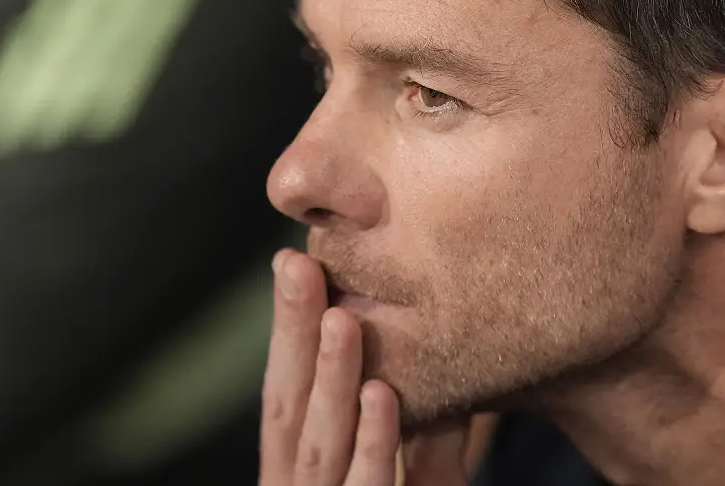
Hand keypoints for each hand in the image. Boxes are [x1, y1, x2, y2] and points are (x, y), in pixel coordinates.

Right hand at [259, 248, 469, 485]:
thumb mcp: (417, 474)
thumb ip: (424, 429)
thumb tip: (438, 346)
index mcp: (299, 464)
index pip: (286, 389)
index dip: (287, 329)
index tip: (291, 260)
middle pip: (290, 407)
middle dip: (295, 335)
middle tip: (300, 266)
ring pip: (321, 444)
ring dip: (331, 378)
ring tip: (341, 320)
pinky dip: (372, 443)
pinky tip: (380, 394)